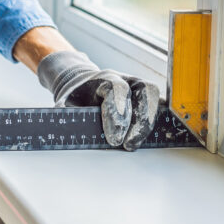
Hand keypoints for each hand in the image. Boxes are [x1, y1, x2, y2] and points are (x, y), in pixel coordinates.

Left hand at [37, 50, 159, 150]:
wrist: (82, 86)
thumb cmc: (75, 100)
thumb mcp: (64, 107)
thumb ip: (65, 119)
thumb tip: (67, 135)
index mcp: (103, 79)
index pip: (117, 90)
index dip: (118, 115)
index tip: (114, 140)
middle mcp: (125, 78)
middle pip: (143, 89)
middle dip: (139, 119)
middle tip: (129, 145)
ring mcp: (138, 86)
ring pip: (154, 94)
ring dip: (150, 120)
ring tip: (137, 143)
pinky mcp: (146, 97)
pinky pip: (159, 104)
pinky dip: (160, 118)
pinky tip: (155, 136)